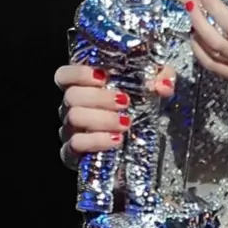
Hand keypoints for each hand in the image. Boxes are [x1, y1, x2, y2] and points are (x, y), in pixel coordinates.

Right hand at [53, 63, 176, 168]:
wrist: (138, 151)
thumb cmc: (139, 112)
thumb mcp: (153, 90)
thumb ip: (162, 79)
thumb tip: (163, 85)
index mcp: (83, 88)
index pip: (64, 75)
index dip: (78, 73)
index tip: (102, 76)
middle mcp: (71, 108)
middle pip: (71, 96)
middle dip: (99, 97)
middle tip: (125, 101)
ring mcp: (70, 131)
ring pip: (74, 118)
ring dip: (101, 118)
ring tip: (126, 122)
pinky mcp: (72, 154)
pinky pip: (75, 145)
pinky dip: (96, 140)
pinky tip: (116, 139)